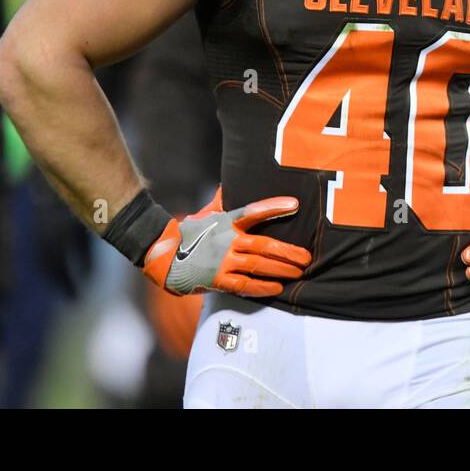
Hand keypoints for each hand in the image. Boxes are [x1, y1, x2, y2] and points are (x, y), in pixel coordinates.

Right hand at [141, 186, 310, 296]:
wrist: (163, 255)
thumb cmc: (189, 233)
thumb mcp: (205, 213)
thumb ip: (221, 200)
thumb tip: (227, 182)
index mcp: (226, 222)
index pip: (253, 211)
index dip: (274, 207)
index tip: (294, 204)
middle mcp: (227, 240)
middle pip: (264, 245)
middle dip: (288, 252)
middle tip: (306, 257)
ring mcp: (222, 260)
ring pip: (258, 265)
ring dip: (281, 270)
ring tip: (298, 273)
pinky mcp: (216, 279)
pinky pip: (244, 285)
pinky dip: (262, 287)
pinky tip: (277, 288)